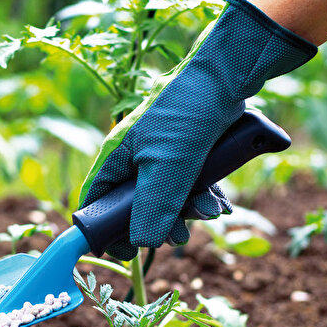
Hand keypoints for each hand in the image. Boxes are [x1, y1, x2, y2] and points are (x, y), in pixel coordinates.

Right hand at [79, 0, 315, 260]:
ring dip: (189, 211)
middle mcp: (135, 157)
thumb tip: (142, 244)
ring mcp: (163, 155)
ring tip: (210, 211)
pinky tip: (220, 204)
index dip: (106, 229)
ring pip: (168, 198)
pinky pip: (190, 186)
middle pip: (136, 207)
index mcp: (116, 158)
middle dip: (161, 223)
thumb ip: (152, 208)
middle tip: (180, 234)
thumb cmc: (188, 114)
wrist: (229, 76)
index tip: (126, 250)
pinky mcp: (189, 152)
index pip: (96, 202)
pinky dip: (204, 198)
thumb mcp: (168, 167)